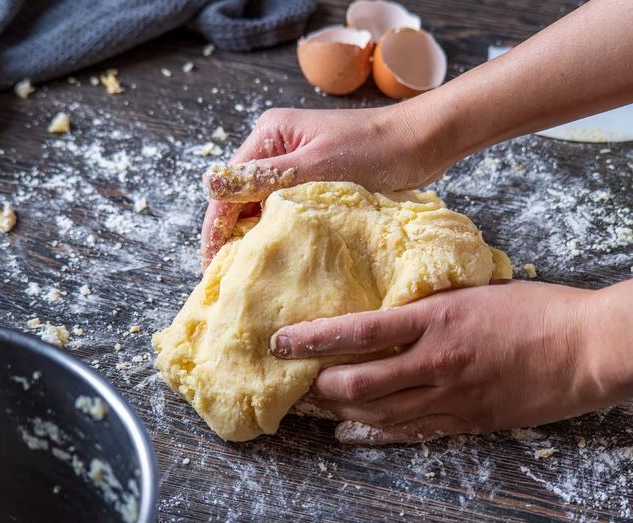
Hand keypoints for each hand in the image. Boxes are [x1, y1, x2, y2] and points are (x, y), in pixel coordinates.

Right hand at [200, 104, 447, 268]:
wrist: (423, 142)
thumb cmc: (375, 149)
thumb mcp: (316, 165)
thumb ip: (265, 177)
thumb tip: (209, 185)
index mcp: (270, 135)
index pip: (229, 187)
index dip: (216, 227)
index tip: (212, 265)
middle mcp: (277, 147)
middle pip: (241, 198)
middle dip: (232, 235)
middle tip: (228, 278)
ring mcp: (296, 165)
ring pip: (263, 207)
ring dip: (257, 236)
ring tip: (250, 275)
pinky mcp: (316, 181)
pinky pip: (287, 210)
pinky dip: (282, 232)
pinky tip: (281, 257)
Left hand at [271, 281, 613, 444]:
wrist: (587, 348)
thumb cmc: (537, 309)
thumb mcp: (475, 291)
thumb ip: (431, 305)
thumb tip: (391, 308)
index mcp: (437, 318)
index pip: (359, 330)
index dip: (314, 338)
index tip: (282, 341)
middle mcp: (437, 360)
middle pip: (359, 383)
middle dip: (321, 386)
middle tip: (299, 381)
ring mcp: (452, 396)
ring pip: (379, 413)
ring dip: (341, 411)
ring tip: (317, 406)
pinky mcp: (468, 420)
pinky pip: (411, 432)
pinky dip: (375, 433)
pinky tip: (351, 432)